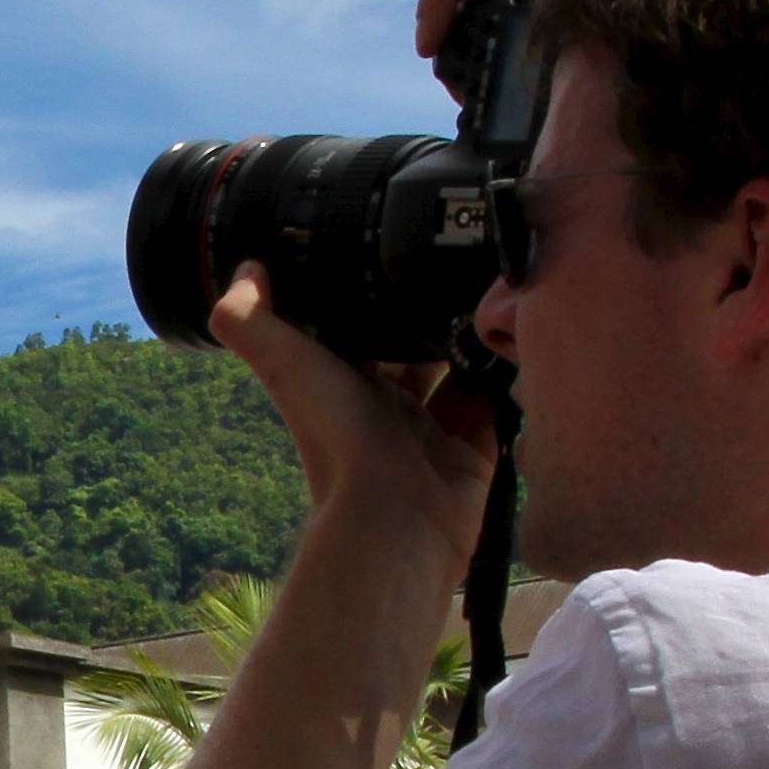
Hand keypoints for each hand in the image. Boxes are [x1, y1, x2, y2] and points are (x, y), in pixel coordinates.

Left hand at [210, 265, 498, 567]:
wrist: (393, 517)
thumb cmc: (337, 437)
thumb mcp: (285, 364)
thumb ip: (249, 320)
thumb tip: (245, 271)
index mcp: (345, 386)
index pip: (364, 334)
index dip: (379, 297)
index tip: (405, 252)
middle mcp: (389, 410)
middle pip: (417, 353)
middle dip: (436, 317)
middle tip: (465, 269)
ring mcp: (434, 435)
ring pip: (460, 381)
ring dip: (476, 347)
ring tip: (500, 300)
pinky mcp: (473, 457)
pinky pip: (494, 413)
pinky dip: (507, 385)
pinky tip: (523, 346)